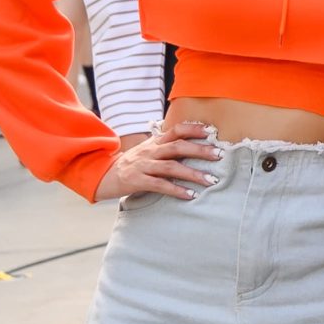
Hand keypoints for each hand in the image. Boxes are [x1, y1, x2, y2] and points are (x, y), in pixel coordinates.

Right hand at [92, 119, 220, 202]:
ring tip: (211, 180)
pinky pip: (160, 185)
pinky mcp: (137, 181)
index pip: (176, 130)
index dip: (194, 129)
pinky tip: (190, 195)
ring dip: (193, 174)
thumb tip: (195, 141)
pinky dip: (176, 190)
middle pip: (177, 147)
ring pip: (171, 167)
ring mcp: (143, 165)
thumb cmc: (133, 163)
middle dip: (200, 150)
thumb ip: (167, 145)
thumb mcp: (149, 149)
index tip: (212, 131)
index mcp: (155, 142)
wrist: (104, 175)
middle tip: (219, 155)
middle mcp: (150, 151)